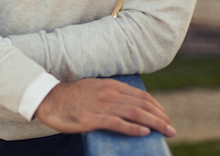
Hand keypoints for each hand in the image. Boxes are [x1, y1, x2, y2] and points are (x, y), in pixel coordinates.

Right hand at [35, 79, 175, 137]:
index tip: (165, 117)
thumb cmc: (71, 97)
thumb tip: (126, 106)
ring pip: (135, 113)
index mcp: (110, 86)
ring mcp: (101, 106)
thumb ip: (109, 95)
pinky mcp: (92, 118)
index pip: (140, 96)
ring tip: (167, 132)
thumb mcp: (93, 89)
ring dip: (155, 123)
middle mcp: (108, 94)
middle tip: (171, 128)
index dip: (156, 107)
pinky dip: (133, 128)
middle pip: (142, 105)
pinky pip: (117, 123)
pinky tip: (145, 133)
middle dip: (160, 117)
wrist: (47, 98)